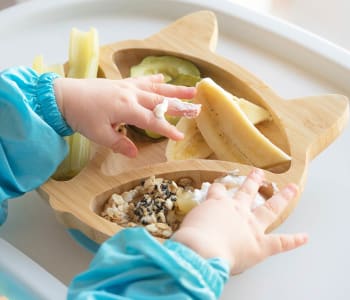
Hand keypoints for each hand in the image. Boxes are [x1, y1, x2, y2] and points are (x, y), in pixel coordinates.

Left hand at [54, 74, 197, 156]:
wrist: (63, 96)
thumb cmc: (80, 116)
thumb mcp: (99, 134)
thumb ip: (119, 143)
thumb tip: (135, 154)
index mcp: (127, 109)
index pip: (153, 121)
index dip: (167, 130)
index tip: (180, 137)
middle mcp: (131, 95)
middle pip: (161, 102)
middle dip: (180, 106)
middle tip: (197, 108)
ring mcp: (127, 87)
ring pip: (156, 88)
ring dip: (174, 89)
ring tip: (191, 89)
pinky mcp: (121, 83)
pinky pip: (142, 81)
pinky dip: (154, 80)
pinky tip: (162, 78)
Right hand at [173, 168, 307, 274]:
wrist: (202, 249)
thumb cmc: (191, 238)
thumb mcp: (188, 224)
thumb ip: (193, 223)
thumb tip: (190, 230)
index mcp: (218, 205)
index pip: (218, 192)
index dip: (217, 188)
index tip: (218, 186)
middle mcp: (237, 211)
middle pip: (247, 192)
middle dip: (253, 181)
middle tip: (258, 172)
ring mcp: (252, 226)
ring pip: (270, 209)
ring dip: (282, 198)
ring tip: (290, 188)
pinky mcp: (261, 245)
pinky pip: (281, 242)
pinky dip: (294, 241)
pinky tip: (305, 237)